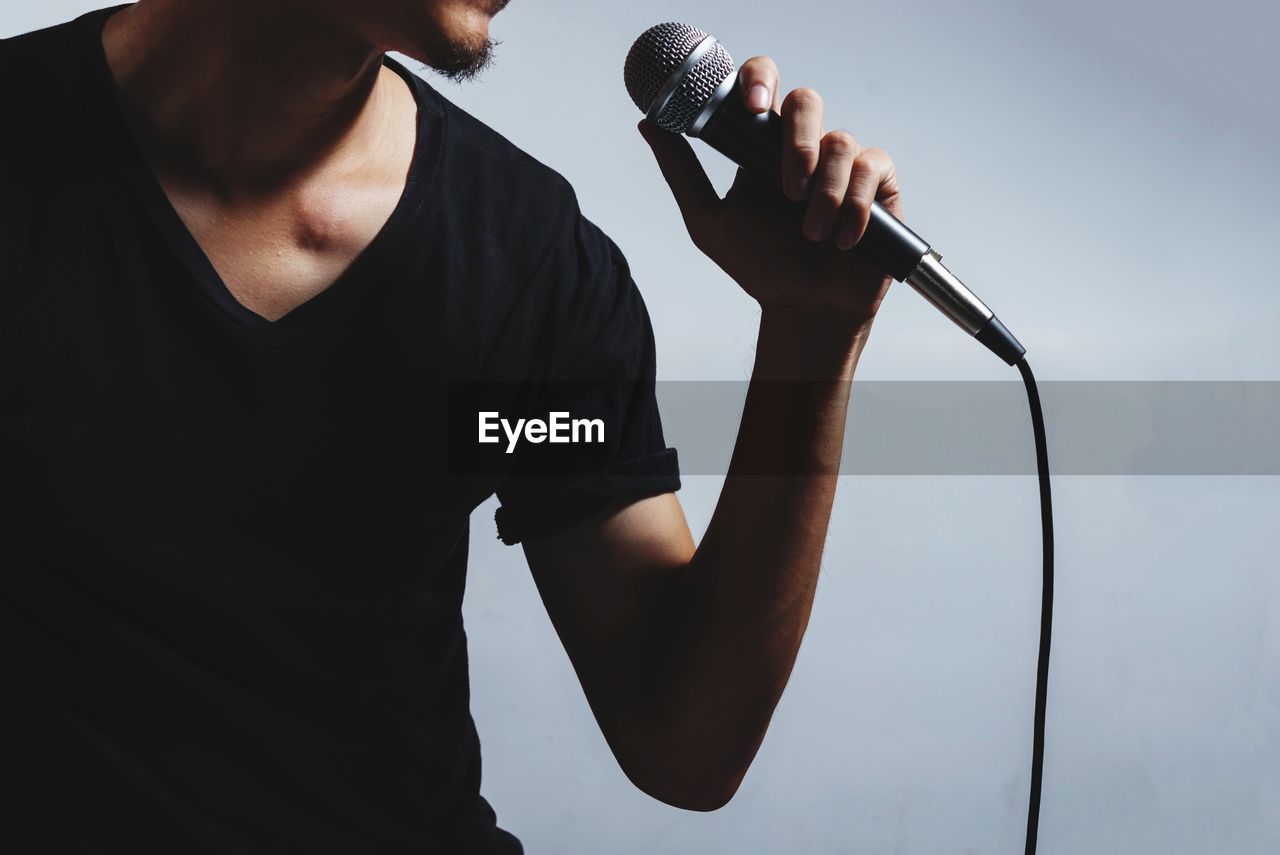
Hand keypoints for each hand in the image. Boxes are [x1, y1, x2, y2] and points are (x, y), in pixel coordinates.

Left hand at [639, 56, 901, 323]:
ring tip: (812, 234)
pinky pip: (872, 167)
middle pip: (806, 100)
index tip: (752, 104)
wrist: (805, 309)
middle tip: (788, 190)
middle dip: (796, 143)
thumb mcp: (709, 222)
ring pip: (840, 141)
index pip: (764, 86)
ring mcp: (844, 162)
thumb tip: (648, 123)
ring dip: (824, 194)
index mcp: (763, 146)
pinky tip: (843, 238)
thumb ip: (682, 172)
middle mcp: (804, 146)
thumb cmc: (760, 268)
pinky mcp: (879, 183)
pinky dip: (855, 206)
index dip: (759, 79)